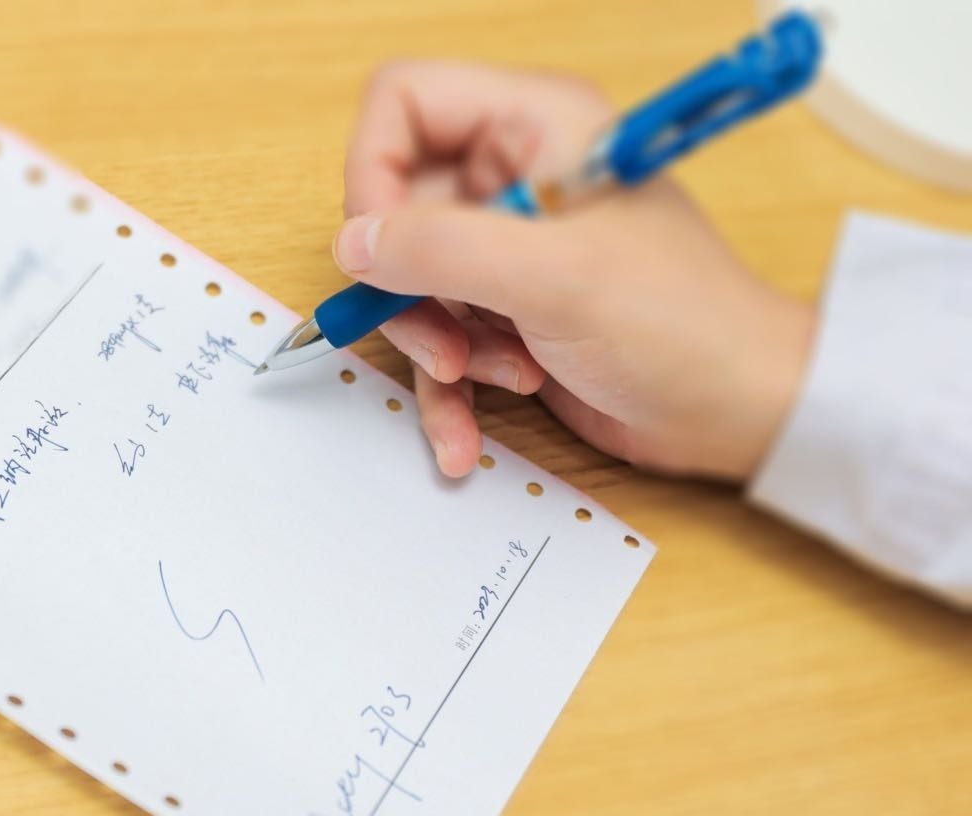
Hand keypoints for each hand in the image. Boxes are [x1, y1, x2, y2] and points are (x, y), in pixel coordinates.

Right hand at [338, 61, 814, 481]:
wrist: (739, 410)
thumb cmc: (680, 325)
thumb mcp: (551, 278)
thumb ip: (440, 249)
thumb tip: (351, 243)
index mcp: (534, 126)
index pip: (406, 104)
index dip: (373, 173)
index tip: (383, 250)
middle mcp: (514, 179)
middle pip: (395, 211)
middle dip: (409, 289)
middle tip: (446, 341)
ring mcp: (508, 250)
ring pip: (410, 286)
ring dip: (436, 348)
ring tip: (494, 377)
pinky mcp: (508, 313)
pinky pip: (440, 343)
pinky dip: (448, 393)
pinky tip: (467, 438)